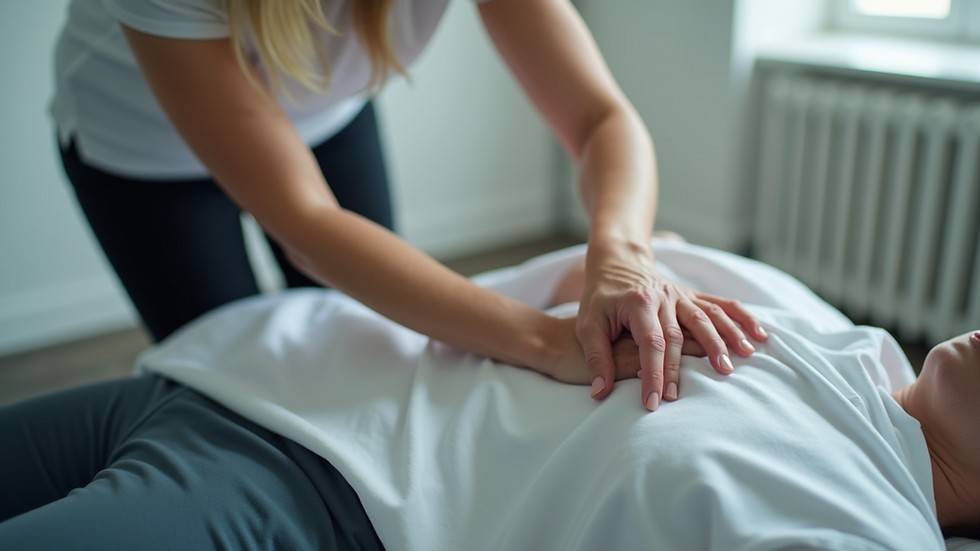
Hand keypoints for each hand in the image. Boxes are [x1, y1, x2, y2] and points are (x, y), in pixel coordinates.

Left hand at [575, 244, 766, 410]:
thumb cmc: (600, 296)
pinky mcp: (692, 296)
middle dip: (681, 369)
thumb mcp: (587, 323)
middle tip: (680, 398)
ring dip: (722, 341)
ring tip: (732, 366)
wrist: (617, 260)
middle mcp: (664, 297)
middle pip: (679, 336)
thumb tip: (599, 393)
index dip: (653, 373)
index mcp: (638, 303)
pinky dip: (742, 318)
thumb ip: (596, 357)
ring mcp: (681, 295)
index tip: (653, 401)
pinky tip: (759, 335)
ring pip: (707, 318)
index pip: (650, 343)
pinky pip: (721, 305)